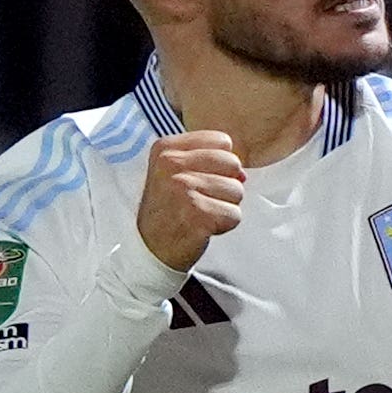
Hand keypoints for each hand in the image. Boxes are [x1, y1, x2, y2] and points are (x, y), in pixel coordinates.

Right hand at [137, 130, 244, 271]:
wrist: (149, 251)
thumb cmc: (166, 212)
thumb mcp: (173, 173)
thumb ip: (207, 161)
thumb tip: (242, 173)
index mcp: (166, 149)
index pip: (221, 141)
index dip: (219, 164)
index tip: (198, 180)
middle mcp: (172, 165)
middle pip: (233, 163)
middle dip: (225, 186)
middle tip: (200, 201)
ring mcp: (184, 189)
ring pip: (237, 190)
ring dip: (224, 207)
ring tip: (200, 215)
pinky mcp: (198, 214)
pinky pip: (235, 215)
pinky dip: (224, 225)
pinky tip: (203, 228)